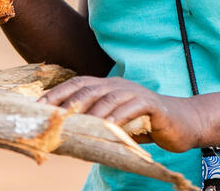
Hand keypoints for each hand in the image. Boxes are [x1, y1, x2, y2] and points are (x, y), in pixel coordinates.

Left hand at [41, 76, 205, 153]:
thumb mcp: (117, 122)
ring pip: (108, 97)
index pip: (77, 84)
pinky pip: (131, 107)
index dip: (57, 93)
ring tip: (75, 122)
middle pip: (89, 88)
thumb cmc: (145, 124)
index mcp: (107, 86)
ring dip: (90, 111)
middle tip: (51, 116)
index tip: (37, 107)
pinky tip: (108, 126)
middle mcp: (118, 85)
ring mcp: (135, 92)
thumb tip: (67, 135)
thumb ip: (96, 123)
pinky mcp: (151, 104)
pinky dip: (118, 116)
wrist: (182, 122)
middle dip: (67, 102)